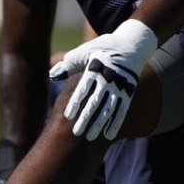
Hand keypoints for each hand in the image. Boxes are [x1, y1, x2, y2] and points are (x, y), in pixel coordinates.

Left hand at [49, 19, 157, 140]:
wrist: (130, 46)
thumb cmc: (100, 49)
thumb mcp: (84, 52)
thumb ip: (69, 64)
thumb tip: (52, 74)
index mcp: (96, 67)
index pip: (83, 88)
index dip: (75, 102)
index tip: (67, 116)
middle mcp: (109, 78)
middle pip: (95, 102)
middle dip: (85, 118)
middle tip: (75, 132)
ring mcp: (120, 86)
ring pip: (109, 109)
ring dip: (99, 124)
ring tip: (90, 137)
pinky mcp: (129, 92)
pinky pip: (122, 110)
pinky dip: (116, 123)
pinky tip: (108, 135)